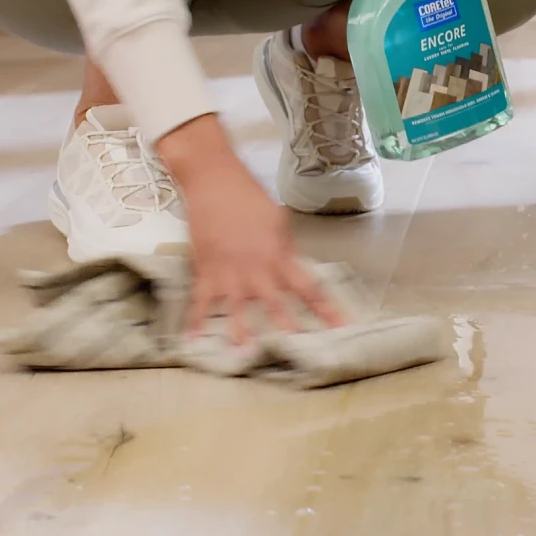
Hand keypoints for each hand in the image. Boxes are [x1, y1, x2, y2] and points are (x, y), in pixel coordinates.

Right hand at [153, 115, 344, 343]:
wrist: (214, 181)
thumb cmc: (250, 198)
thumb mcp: (279, 221)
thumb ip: (286, 251)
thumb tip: (294, 270)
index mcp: (279, 256)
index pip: (308, 289)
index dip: (326, 310)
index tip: (343, 328)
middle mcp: (256, 269)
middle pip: (276, 305)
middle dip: (289, 330)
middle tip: (300, 353)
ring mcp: (228, 273)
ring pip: (237, 309)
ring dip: (242, 332)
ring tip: (246, 354)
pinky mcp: (205, 271)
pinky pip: (200, 301)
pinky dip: (196, 321)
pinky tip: (193, 340)